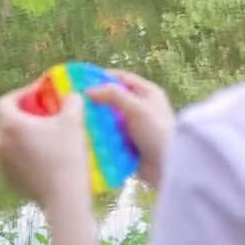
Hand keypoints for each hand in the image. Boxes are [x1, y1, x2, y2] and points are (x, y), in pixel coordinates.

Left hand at [0, 81, 90, 207]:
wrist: (65, 198)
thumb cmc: (68, 155)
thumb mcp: (74, 120)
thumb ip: (71, 100)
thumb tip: (69, 96)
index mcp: (10, 125)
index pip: (6, 101)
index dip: (22, 94)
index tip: (39, 94)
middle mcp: (0, 143)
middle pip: (9, 122)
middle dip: (27, 116)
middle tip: (48, 115)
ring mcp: (2, 164)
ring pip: (12, 142)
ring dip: (27, 136)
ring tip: (49, 138)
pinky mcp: (9, 180)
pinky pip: (16, 160)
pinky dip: (27, 155)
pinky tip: (47, 158)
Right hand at [87, 70, 173, 187]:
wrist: (168, 167)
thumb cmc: (157, 132)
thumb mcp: (137, 108)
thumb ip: (113, 95)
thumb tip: (88, 91)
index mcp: (148, 93)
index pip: (123, 78)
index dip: (104, 77)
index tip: (83, 80)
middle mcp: (141, 108)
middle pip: (114, 99)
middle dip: (97, 101)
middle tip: (76, 103)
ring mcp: (135, 127)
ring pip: (110, 119)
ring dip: (96, 121)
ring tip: (77, 120)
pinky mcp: (129, 144)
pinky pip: (111, 137)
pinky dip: (100, 137)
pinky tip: (86, 137)